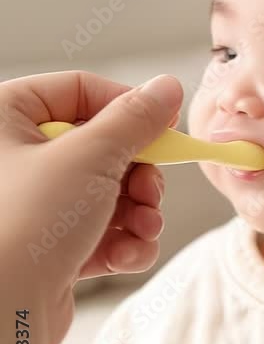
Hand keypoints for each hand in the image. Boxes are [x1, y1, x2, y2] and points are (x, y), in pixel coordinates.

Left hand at [0, 70, 183, 343]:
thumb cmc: (22, 228)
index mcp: (4, 118)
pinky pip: (97, 233)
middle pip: (99, 146)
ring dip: (138, 212)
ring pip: (105, 193)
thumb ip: (134, 119)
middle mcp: (13, 159)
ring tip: (145, 228)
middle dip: (138, 173)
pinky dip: (122, 243)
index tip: (165, 127)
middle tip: (152, 191)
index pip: (78, 90)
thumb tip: (167, 87)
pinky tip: (129, 255)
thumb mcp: (89, 157)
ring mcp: (30, 207)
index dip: (126, 106)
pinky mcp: (45, 251)